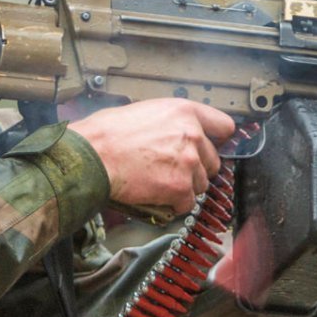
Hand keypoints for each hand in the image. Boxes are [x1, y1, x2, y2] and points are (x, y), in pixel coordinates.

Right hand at [67, 99, 236, 220]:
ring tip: (158, 182)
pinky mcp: (180, 187)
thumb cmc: (107, 135)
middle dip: (195, 169)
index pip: (224, 126)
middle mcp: (192, 135)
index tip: (209, 147)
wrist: (92, 157)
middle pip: (212, 161)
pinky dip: (173, 204)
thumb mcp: (145, 112)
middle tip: (172, 170)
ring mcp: (188, 163)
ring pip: (201, 184)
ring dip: (183, 187)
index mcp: (185, 112)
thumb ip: (171, 123)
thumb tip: (177, 133)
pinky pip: (187, 203)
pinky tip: (156, 195)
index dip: (215, 140)